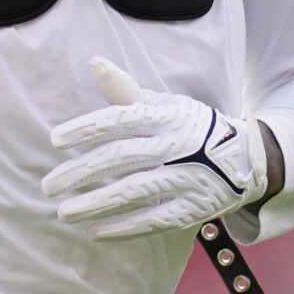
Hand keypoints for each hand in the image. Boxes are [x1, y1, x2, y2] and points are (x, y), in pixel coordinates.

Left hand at [42, 57, 267, 239]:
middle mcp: (176, 145)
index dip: (86, 129)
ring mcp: (187, 178)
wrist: (244, 158)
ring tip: (65, 213)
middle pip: (121, 158)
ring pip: (134, 192)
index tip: (55, 141)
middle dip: (81, 172)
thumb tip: (94, 63)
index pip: (120, 119)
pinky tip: (95, 231)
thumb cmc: (190, 127)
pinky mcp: (193, 208)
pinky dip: (123, 228)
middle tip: (49, 186)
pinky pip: (154, 220)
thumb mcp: (165, 104)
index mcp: (166, 116)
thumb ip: (126, 90)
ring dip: (95, 204)